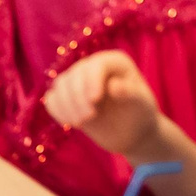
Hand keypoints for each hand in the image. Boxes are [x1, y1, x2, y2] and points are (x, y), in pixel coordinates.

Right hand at [42, 51, 161, 155]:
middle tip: (88, 118)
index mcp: (113, 62)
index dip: (92, 80)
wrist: (133, 132)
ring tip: (81, 123)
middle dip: (77, 97)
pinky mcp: (67, 97)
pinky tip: (71, 122)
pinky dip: (58, 110)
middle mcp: (92, 67)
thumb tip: (113, 86)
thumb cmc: (141, 114)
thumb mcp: (142, 104)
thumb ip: (131, 93)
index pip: (96, 65)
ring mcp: (77, 81)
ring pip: (60, 86)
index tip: (95, 100)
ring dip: (66, 105)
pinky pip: (52, 99)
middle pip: (74, 75)